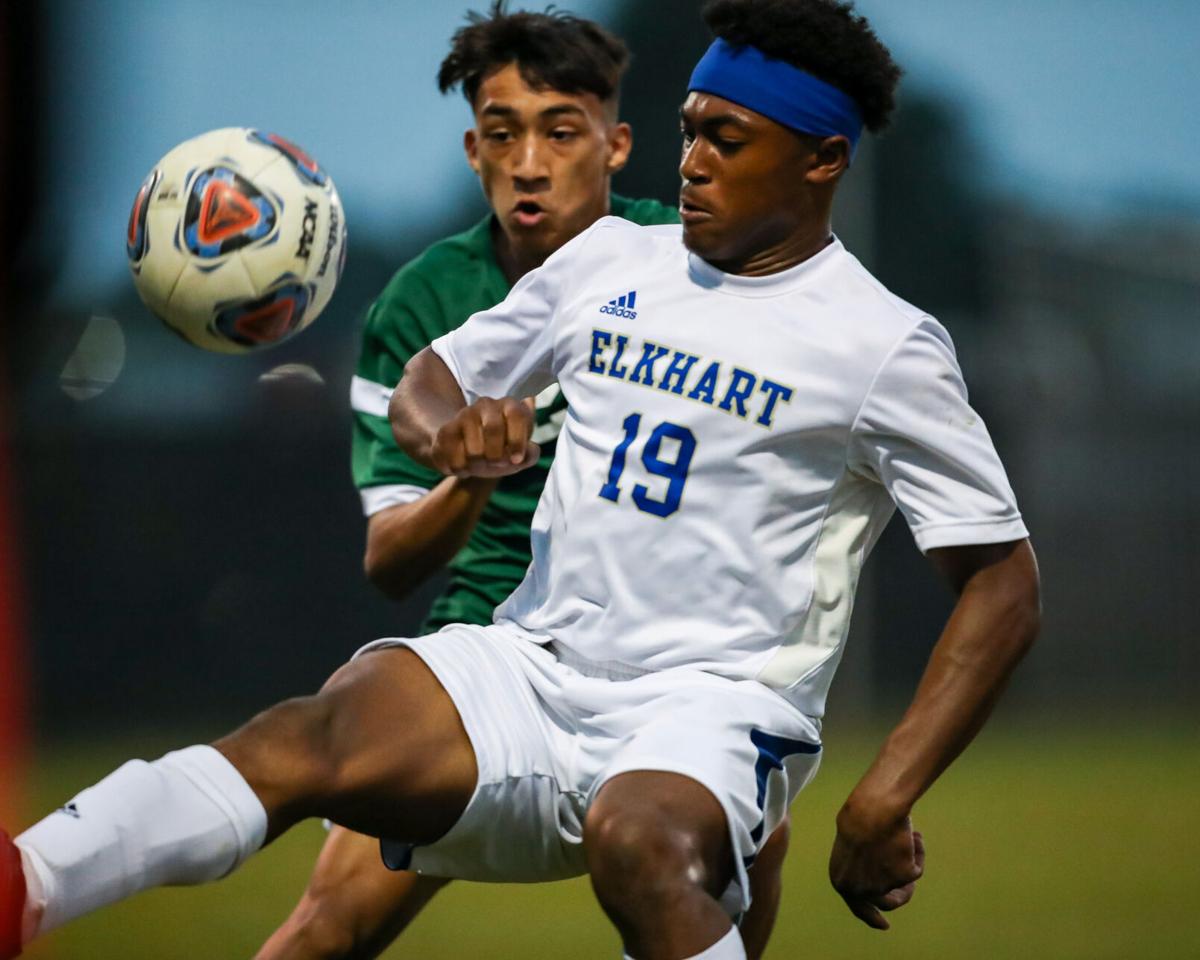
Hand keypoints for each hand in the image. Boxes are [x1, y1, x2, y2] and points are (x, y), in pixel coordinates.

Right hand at [430, 397, 540, 478]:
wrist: (470, 456)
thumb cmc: (502, 452)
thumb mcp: (520, 456)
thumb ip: (530, 454)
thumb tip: (529, 451)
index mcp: (510, 406)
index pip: (517, 414)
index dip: (518, 440)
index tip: (516, 460)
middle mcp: (486, 404)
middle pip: (493, 429)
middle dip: (496, 455)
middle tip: (496, 464)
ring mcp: (464, 414)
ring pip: (474, 449)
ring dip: (478, 465)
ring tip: (479, 464)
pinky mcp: (446, 429)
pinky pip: (454, 456)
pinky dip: (461, 469)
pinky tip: (464, 466)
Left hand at [828, 811, 924, 930]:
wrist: (873, 809)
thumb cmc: (859, 816)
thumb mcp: (851, 844)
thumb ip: (860, 864)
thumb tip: (878, 871)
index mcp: (842, 882)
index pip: (859, 908)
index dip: (872, 917)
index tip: (885, 925)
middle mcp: (860, 890)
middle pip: (888, 902)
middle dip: (901, 894)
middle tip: (909, 885)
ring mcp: (882, 886)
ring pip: (905, 881)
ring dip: (908, 861)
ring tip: (908, 835)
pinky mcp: (904, 878)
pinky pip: (917, 868)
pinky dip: (918, 851)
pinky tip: (913, 834)